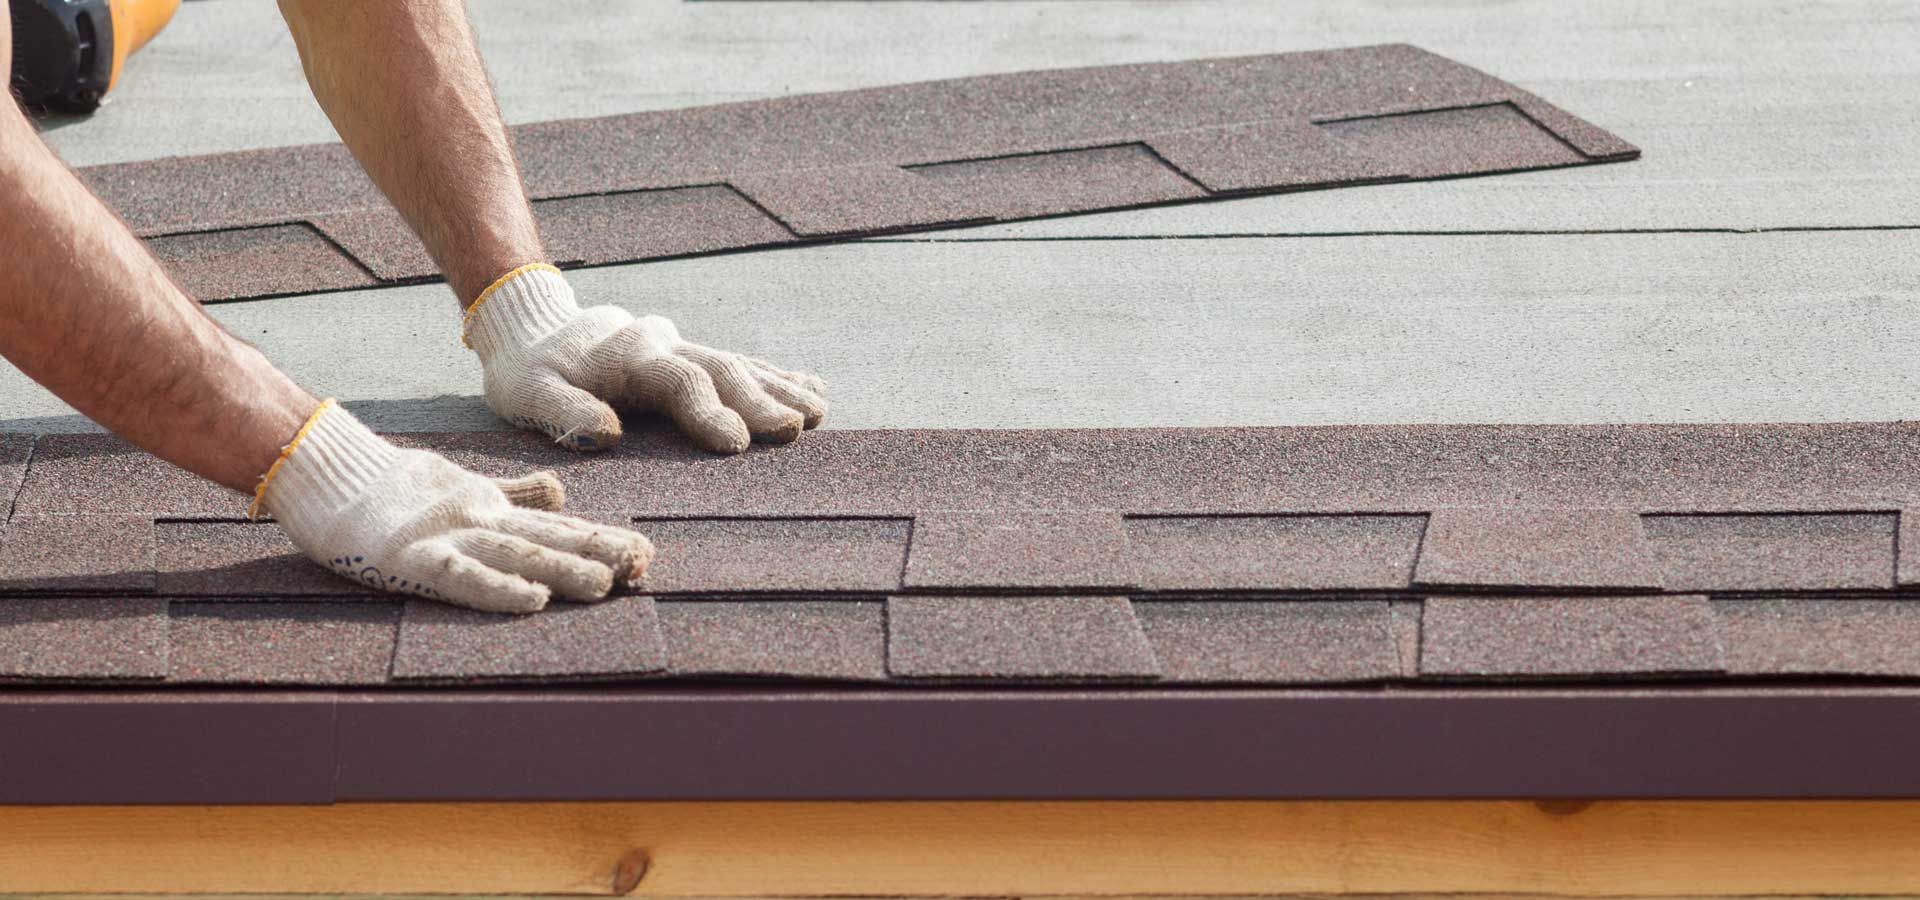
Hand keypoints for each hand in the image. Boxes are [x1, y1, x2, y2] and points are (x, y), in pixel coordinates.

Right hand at [255, 400, 653, 612]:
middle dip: (599, 553)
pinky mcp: (412, 559)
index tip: (646, 554)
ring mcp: (448, 538)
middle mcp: (480, 521)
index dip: (601, 539)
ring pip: (517, 553)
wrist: (326, 473)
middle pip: (549, 538)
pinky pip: (462, 577)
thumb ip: (513, 492)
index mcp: (492, 508)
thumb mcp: (465, 487)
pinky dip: (499, 588)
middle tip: (644, 566)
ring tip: (607, 583)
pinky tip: (532, 600)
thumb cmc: (393, 488)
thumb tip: (561, 491)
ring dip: (564, 569)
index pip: (557, 525)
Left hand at [463, 264, 826, 452]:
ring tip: (817, 412)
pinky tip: (813, 389)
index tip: (736, 443)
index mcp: (628, 356)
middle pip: (720, 369)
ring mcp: (682, 347)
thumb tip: (606, 435)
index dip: (708, 411)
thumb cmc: (529, 373)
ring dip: (780, 388)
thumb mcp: (528, 393)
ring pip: (739, 364)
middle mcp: (663, 345)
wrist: (535, 327)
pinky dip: (777, 376)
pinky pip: (741, 363)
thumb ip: (563, 412)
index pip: (677, 380)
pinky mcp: (691, 355)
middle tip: (794, 428)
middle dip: (759, 400)